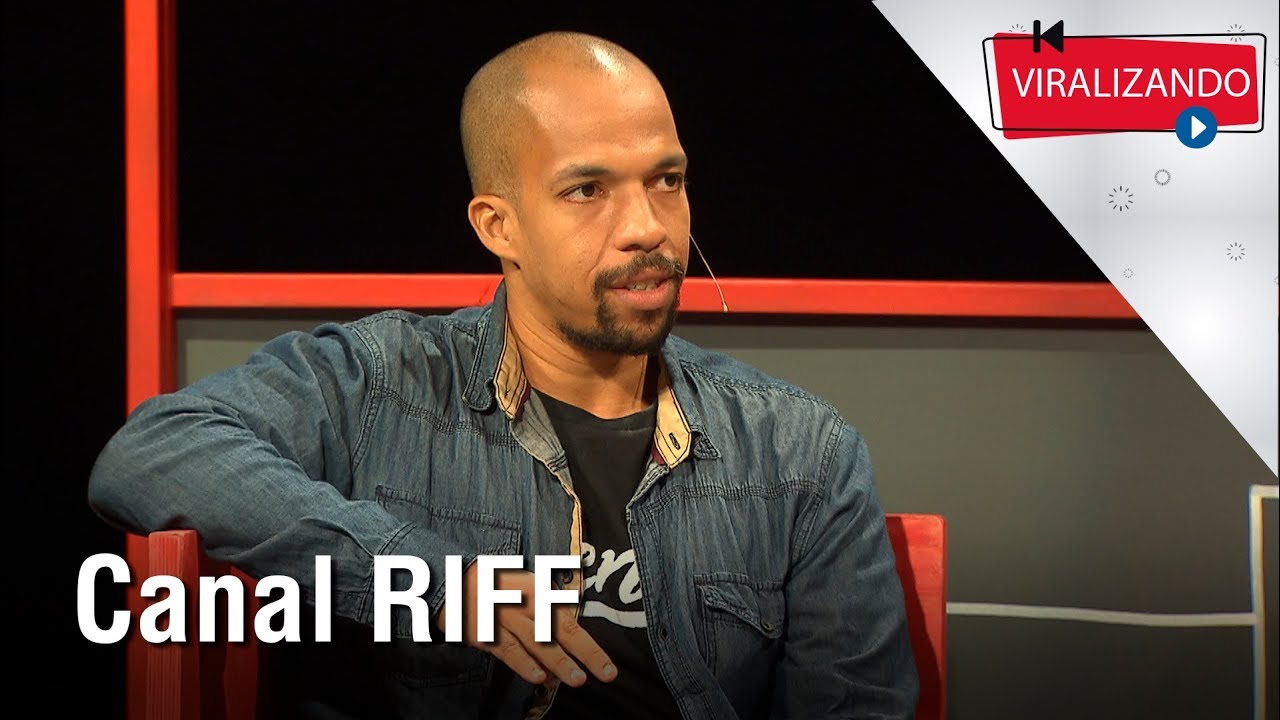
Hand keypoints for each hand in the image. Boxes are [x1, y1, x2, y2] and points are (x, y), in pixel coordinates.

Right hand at [436, 562, 617, 686]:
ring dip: (558, 662)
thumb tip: (574, 632)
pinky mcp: (487, 635)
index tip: (609, 665)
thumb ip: (550, 606)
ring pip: (536, 643)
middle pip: (560, 631)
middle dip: (585, 654)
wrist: (454, 582)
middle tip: (605, 673)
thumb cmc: (499, 586)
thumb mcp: (527, 585)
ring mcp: (505, 620)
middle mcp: (525, 605)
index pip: (570, 621)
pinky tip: (539, 677)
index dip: (590, 645)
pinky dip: (524, 664)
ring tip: (576, 679)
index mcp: (539, 592)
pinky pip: (508, 650)